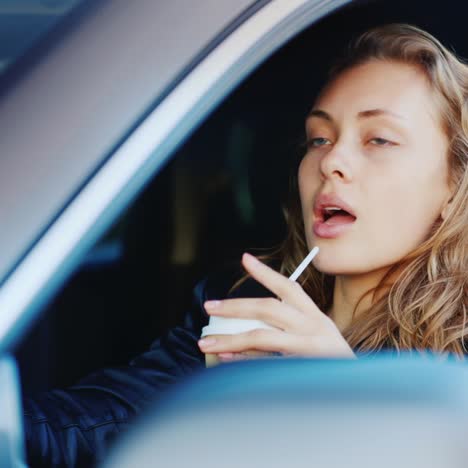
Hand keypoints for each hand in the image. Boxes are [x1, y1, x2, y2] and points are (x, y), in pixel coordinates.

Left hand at [198, 253, 355, 360]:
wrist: (359, 390)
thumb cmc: (331, 361)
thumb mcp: (318, 335)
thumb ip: (290, 326)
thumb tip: (249, 321)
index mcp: (314, 315)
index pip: (288, 287)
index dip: (265, 273)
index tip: (245, 259)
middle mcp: (312, 327)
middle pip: (268, 308)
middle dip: (235, 306)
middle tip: (209, 306)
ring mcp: (307, 349)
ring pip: (262, 336)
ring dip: (230, 339)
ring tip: (205, 341)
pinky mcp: (301, 370)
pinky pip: (264, 363)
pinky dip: (242, 360)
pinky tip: (224, 359)